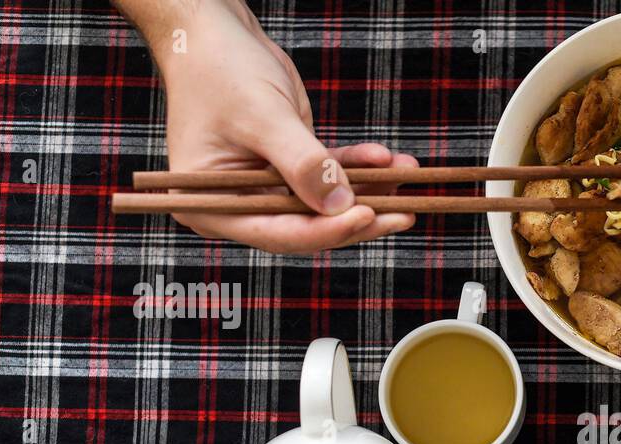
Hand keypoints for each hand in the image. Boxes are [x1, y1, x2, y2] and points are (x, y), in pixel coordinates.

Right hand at [121, 0, 415, 252]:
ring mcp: (265, 188)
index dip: (326, 229)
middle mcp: (239, 205)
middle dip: (359, 214)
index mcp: (214, 206)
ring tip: (407, 174)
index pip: (278, 231)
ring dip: (369, 189)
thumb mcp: (263, 118)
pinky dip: (359, 167)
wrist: (216, 34)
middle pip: (308, 224)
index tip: (367, 215)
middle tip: (405, 212)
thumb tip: (341, 205)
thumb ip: (302, 164)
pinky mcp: (289, 168)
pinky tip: (388, 158)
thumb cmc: (222, 70)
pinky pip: (329, 175)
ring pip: (325, 202)